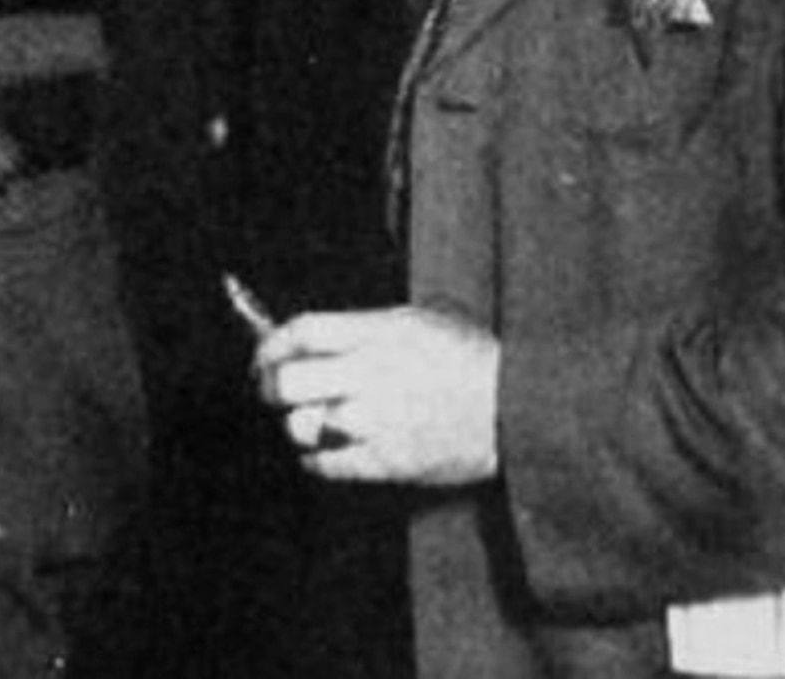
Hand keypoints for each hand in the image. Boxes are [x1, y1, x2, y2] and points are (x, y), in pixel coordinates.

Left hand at [253, 305, 500, 486]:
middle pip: (286, 381)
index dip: (271, 343)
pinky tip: (319, 451)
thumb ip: (367, 327)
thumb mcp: (424, 320)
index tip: (262, 354)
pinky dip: (313, 458)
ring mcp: (376, 421)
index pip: (301, 331)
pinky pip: (325, 463)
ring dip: (296, 423)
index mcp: (378, 333)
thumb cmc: (474, 360)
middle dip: (268, 386)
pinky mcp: (387, 461)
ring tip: (306, 420)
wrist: (521, 410)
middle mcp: (370, 375)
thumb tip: (313, 339)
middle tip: (269, 390)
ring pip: (300, 425)